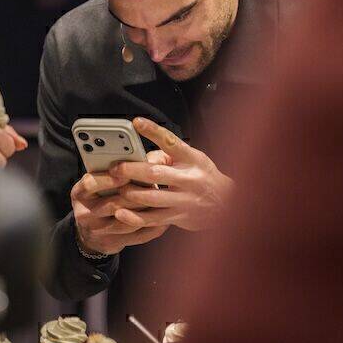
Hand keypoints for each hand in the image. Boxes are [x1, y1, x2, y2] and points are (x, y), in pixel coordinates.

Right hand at [71, 170, 167, 255]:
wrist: (89, 231)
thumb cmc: (98, 198)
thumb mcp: (95, 182)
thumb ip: (112, 171)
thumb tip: (140, 160)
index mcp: (79, 194)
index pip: (90, 184)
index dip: (109, 179)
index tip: (126, 173)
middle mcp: (85, 214)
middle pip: (113, 204)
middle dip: (136, 194)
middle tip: (154, 184)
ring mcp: (98, 232)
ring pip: (127, 222)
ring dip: (146, 210)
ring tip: (161, 199)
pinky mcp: (112, 244)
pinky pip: (137, 236)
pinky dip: (153, 227)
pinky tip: (164, 217)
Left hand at [107, 117, 234, 231]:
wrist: (227, 204)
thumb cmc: (203, 176)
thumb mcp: (193, 159)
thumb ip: (169, 155)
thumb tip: (142, 157)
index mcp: (193, 159)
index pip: (172, 142)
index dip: (153, 131)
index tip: (136, 122)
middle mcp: (190, 179)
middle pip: (156, 173)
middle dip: (131, 170)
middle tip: (115, 168)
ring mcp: (184, 201)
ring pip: (152, 198)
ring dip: (130, 193)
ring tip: (117, 188)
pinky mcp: (178, 217)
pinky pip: (152, 219)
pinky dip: (134, 217)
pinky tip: (120, 213)